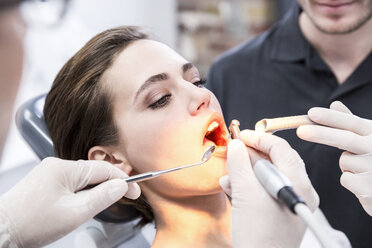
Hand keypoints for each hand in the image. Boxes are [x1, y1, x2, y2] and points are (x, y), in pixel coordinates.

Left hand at [0, 157, 140, 247]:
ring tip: (101, 205)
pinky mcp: (45, 181)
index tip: (136, 192)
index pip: (104, 170)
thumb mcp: (75, 213)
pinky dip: (83, 191)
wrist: (1, 231)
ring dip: (96, 189)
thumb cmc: (32, 224)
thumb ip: (102, 197)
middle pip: (94, 172)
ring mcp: (49, 172)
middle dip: (111, 184)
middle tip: (126, 197)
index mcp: (64, 168)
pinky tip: (82, 203)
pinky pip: (71, 182)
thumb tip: (121, 186)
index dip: (124, 180)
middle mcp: (56, 165)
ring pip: (83, 178)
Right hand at [220, 131, 318, 247]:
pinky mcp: (282, 210)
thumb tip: (236, 145)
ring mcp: (291, 200)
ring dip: (247, 172)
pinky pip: (266, 189)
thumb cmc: (258, 234)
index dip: (258, 138)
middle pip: (275, 160)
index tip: (241, 136)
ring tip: (229, 177)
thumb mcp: (244, 193)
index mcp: (298, 183)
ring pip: (269, 175)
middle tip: (234, 153)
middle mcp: (300, 190)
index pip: (280, 148)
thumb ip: (239, 164)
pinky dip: (250, 186)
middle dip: (250, 156)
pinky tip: (233, 188)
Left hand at [297, 101, 371, 215]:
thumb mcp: (369, 136)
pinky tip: (363, 183)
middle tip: (300, 131)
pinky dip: (349, 180)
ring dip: (346, 165)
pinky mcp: (370, 187)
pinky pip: (347, 179)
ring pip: (345, 162)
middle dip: (322, 134)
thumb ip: (352, 122)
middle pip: (346, 139)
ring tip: (363, 169)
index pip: (351, 122)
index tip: (311, 113)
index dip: (331, 117)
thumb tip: (335, 103)